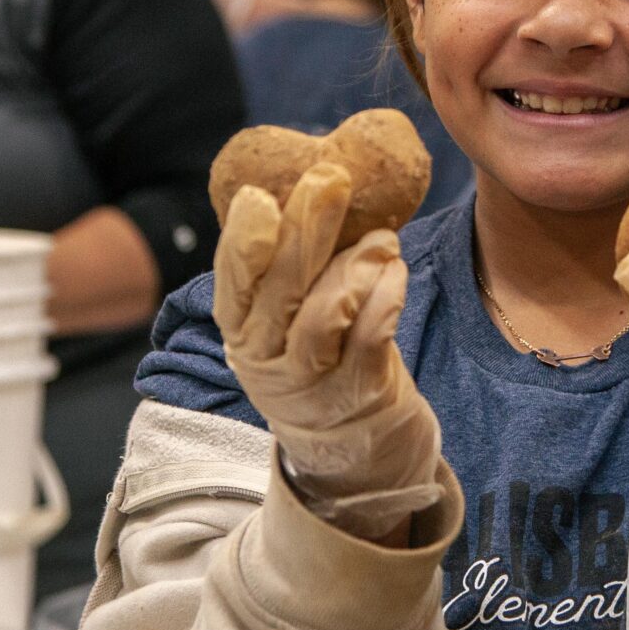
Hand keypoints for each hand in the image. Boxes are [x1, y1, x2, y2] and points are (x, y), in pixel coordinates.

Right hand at [213, 163, 440, 540]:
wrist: (354, 451)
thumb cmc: (325, 358)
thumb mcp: (291, 316)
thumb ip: (294, 265)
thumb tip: (312, 184)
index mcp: (242, 328)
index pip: (231, 281)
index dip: (243, 239)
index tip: (260, 195)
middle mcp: (266, 357)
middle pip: (281, 289)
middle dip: (306, 229)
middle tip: (332, 178)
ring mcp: (311, 382)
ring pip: (323, 317)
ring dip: (355, 266)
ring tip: (383, 237)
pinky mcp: (358, 394)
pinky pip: (370, 340)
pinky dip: (385, 298)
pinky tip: (396, 271)